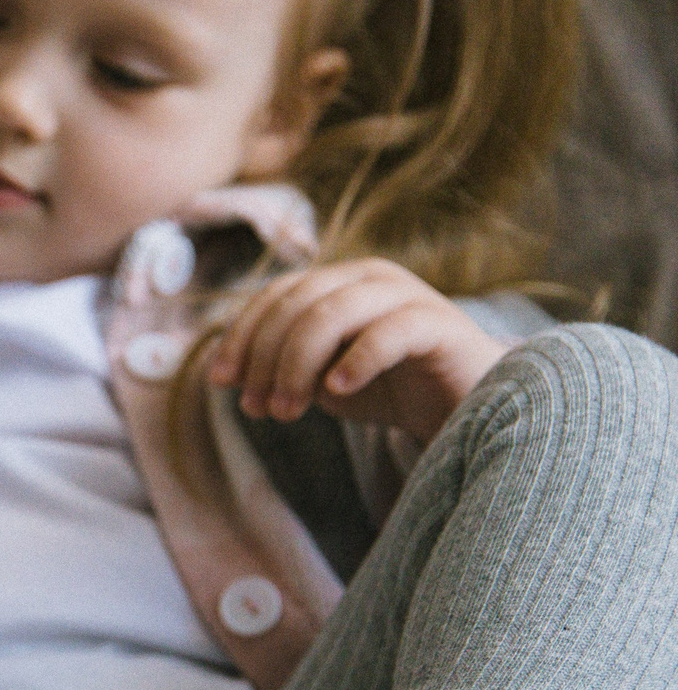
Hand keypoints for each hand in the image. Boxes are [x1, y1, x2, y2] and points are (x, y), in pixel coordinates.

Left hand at [206, 259, 507, 443]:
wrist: (468, 407)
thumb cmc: (389, 389)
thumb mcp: (323, 379)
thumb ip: (283, 368)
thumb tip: (234, 375)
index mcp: (338, 283)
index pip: (275, 295)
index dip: (241, 335)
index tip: (221, 381)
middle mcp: (370, 278)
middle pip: (296, 303)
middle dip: (265, 357)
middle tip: (259, 409)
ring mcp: (407, 296)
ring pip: (332, 313)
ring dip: (297, 365)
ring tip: (287, 411)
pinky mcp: (439, 325)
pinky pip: (388, 332)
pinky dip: (355, 360)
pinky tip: (336, 392)